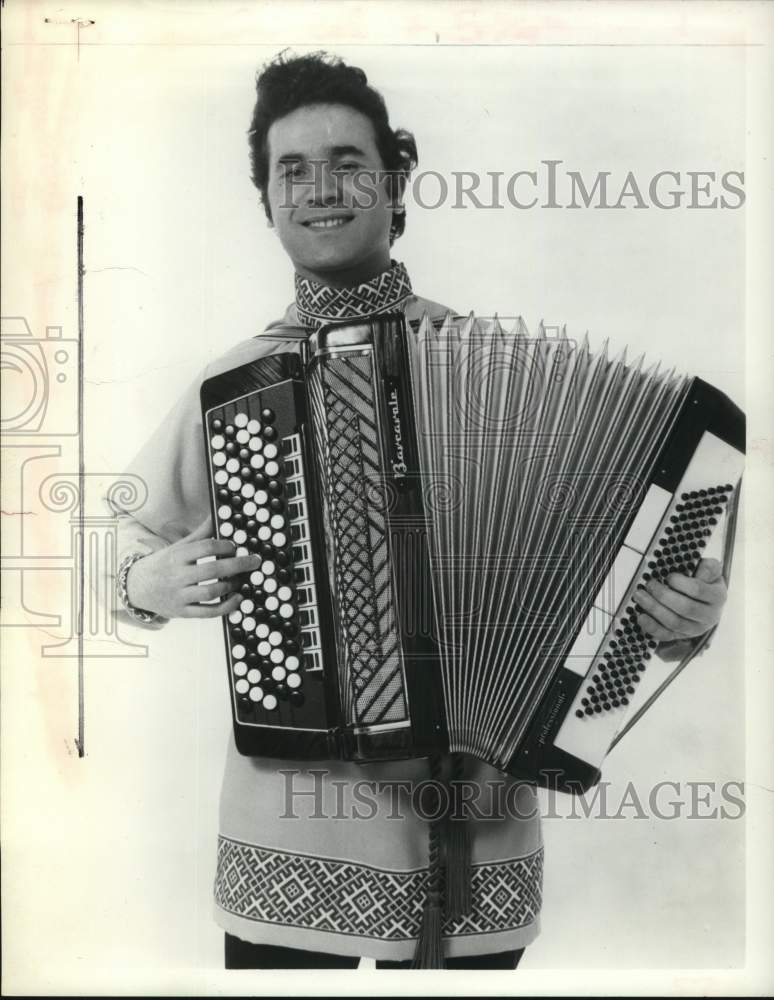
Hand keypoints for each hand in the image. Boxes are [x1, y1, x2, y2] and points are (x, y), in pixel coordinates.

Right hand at [126, 519, 258, 618]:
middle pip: (211, 570)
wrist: (137, 587)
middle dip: (237, 565)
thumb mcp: (178, 546)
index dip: (225, 546)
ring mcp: (179, 596)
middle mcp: (177, 576)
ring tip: (241, 579)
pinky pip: (207, 612)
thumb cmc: (164, 564)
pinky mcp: (182, 612)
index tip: (235, 546)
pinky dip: (226, 607)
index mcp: (177, 556)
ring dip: (231, 585)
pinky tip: (238, 599)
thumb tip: (217, 516)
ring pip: (210, 592)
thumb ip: (200, 534)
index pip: (205, 547)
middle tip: (254, 561)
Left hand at [635, 558, 726, 643]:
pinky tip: (642, 617)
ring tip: (640, 596)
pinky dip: (652, 627)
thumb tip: (700, 570)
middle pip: (685, 608)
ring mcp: (696, 628)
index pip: (698, 590)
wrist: (707, 602)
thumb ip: (708, 567)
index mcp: (717, 596)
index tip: (668, 576)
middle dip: (663, 595)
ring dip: (654, 609)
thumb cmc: (705, 582)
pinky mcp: (682, 636)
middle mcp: (709, 615)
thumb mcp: (711, 570)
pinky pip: (667, 635)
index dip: (680, 583)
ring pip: (675, 623)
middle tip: (649, 585)